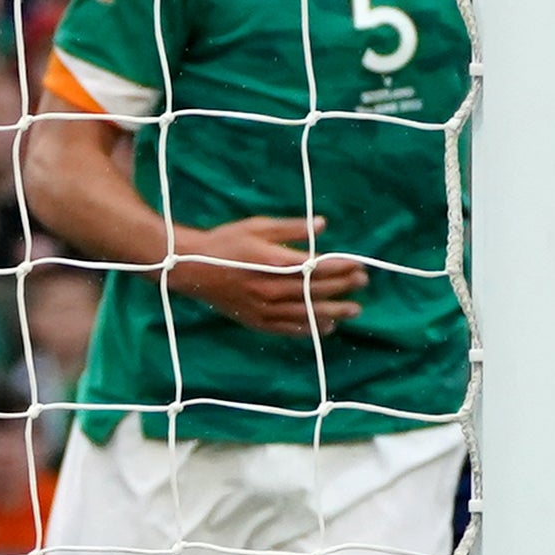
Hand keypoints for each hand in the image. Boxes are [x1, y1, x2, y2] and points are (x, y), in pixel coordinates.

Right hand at [172, 216, 367, 335]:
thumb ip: (291, 228)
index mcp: (273, 263)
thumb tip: (323, 224)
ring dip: (333, 311)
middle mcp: (271, 289)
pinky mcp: (256, 322)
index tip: (358, 264)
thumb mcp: (257, 227)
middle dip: (343, 286)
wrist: (190, 269)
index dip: (340, 266)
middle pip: (315, 290)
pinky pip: (289, 329)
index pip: (316, 267)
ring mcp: (264, 309)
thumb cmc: (225, 243)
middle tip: (363, 282)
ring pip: (307, 313)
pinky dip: (310, 329)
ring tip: (355, 310)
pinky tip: (327, 328)